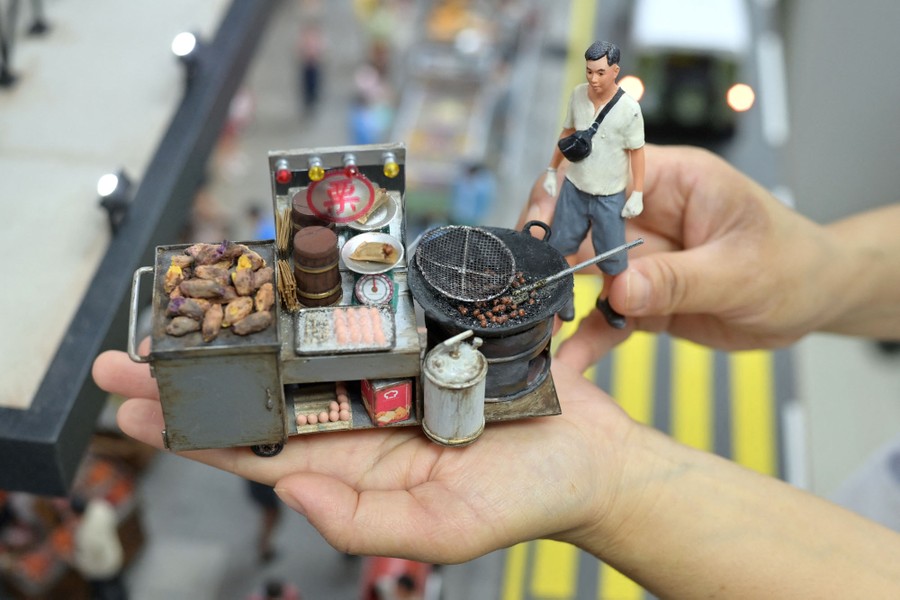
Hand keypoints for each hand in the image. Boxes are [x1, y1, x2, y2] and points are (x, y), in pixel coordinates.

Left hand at [92, 346, 638, 563]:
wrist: (588, 456)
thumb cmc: (524, 500)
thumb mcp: (445, 531)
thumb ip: (364, 524)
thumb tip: (289, 494)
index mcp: (353, 470)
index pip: (258, 452)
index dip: (196, 433)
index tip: (137, 411)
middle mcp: (359, 422)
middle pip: (264, 397)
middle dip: (198, 378)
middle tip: (130, 355)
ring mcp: (387, 379)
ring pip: (301, 354)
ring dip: (247, 333)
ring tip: (192, 309)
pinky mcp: (420, 344)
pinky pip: (362, 322)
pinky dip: (320, 305)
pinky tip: (286, 284)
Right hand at [519, 145, 847, 370]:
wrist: (812, 301)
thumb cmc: (792, 265)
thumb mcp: (739, 272)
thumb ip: (676, 280)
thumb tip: (618, 288)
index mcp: (673, 181)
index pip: (604, 170)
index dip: (566, 191)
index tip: (542, 223)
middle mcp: (647, 213)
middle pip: (580, 219)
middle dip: (550, 249)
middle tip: (529, 280)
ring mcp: (640, 256)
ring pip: (582, 267)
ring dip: (559, 293)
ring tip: (538, 321)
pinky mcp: (642, 294)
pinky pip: (605, 311)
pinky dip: (587, 334)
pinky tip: (571, 355)